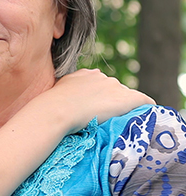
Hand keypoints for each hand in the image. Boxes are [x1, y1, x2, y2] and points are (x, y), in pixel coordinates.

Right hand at [39, 69, 154, 133]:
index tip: (94, 110)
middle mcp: (102, 77)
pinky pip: (144, 102)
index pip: (100, 85)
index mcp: (86, 75)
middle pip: (115, 90)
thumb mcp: (57, 91)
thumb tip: (68, 96)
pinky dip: (145, 108)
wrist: (58, 110)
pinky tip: (144, 117)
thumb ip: (68, 89)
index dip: (99, 98)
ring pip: (127, 97)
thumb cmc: (52, 106)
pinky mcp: (128, 98)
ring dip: (124, 108)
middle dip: (112, 102)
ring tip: (117, 121)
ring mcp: (115, 87)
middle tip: (104, 119)